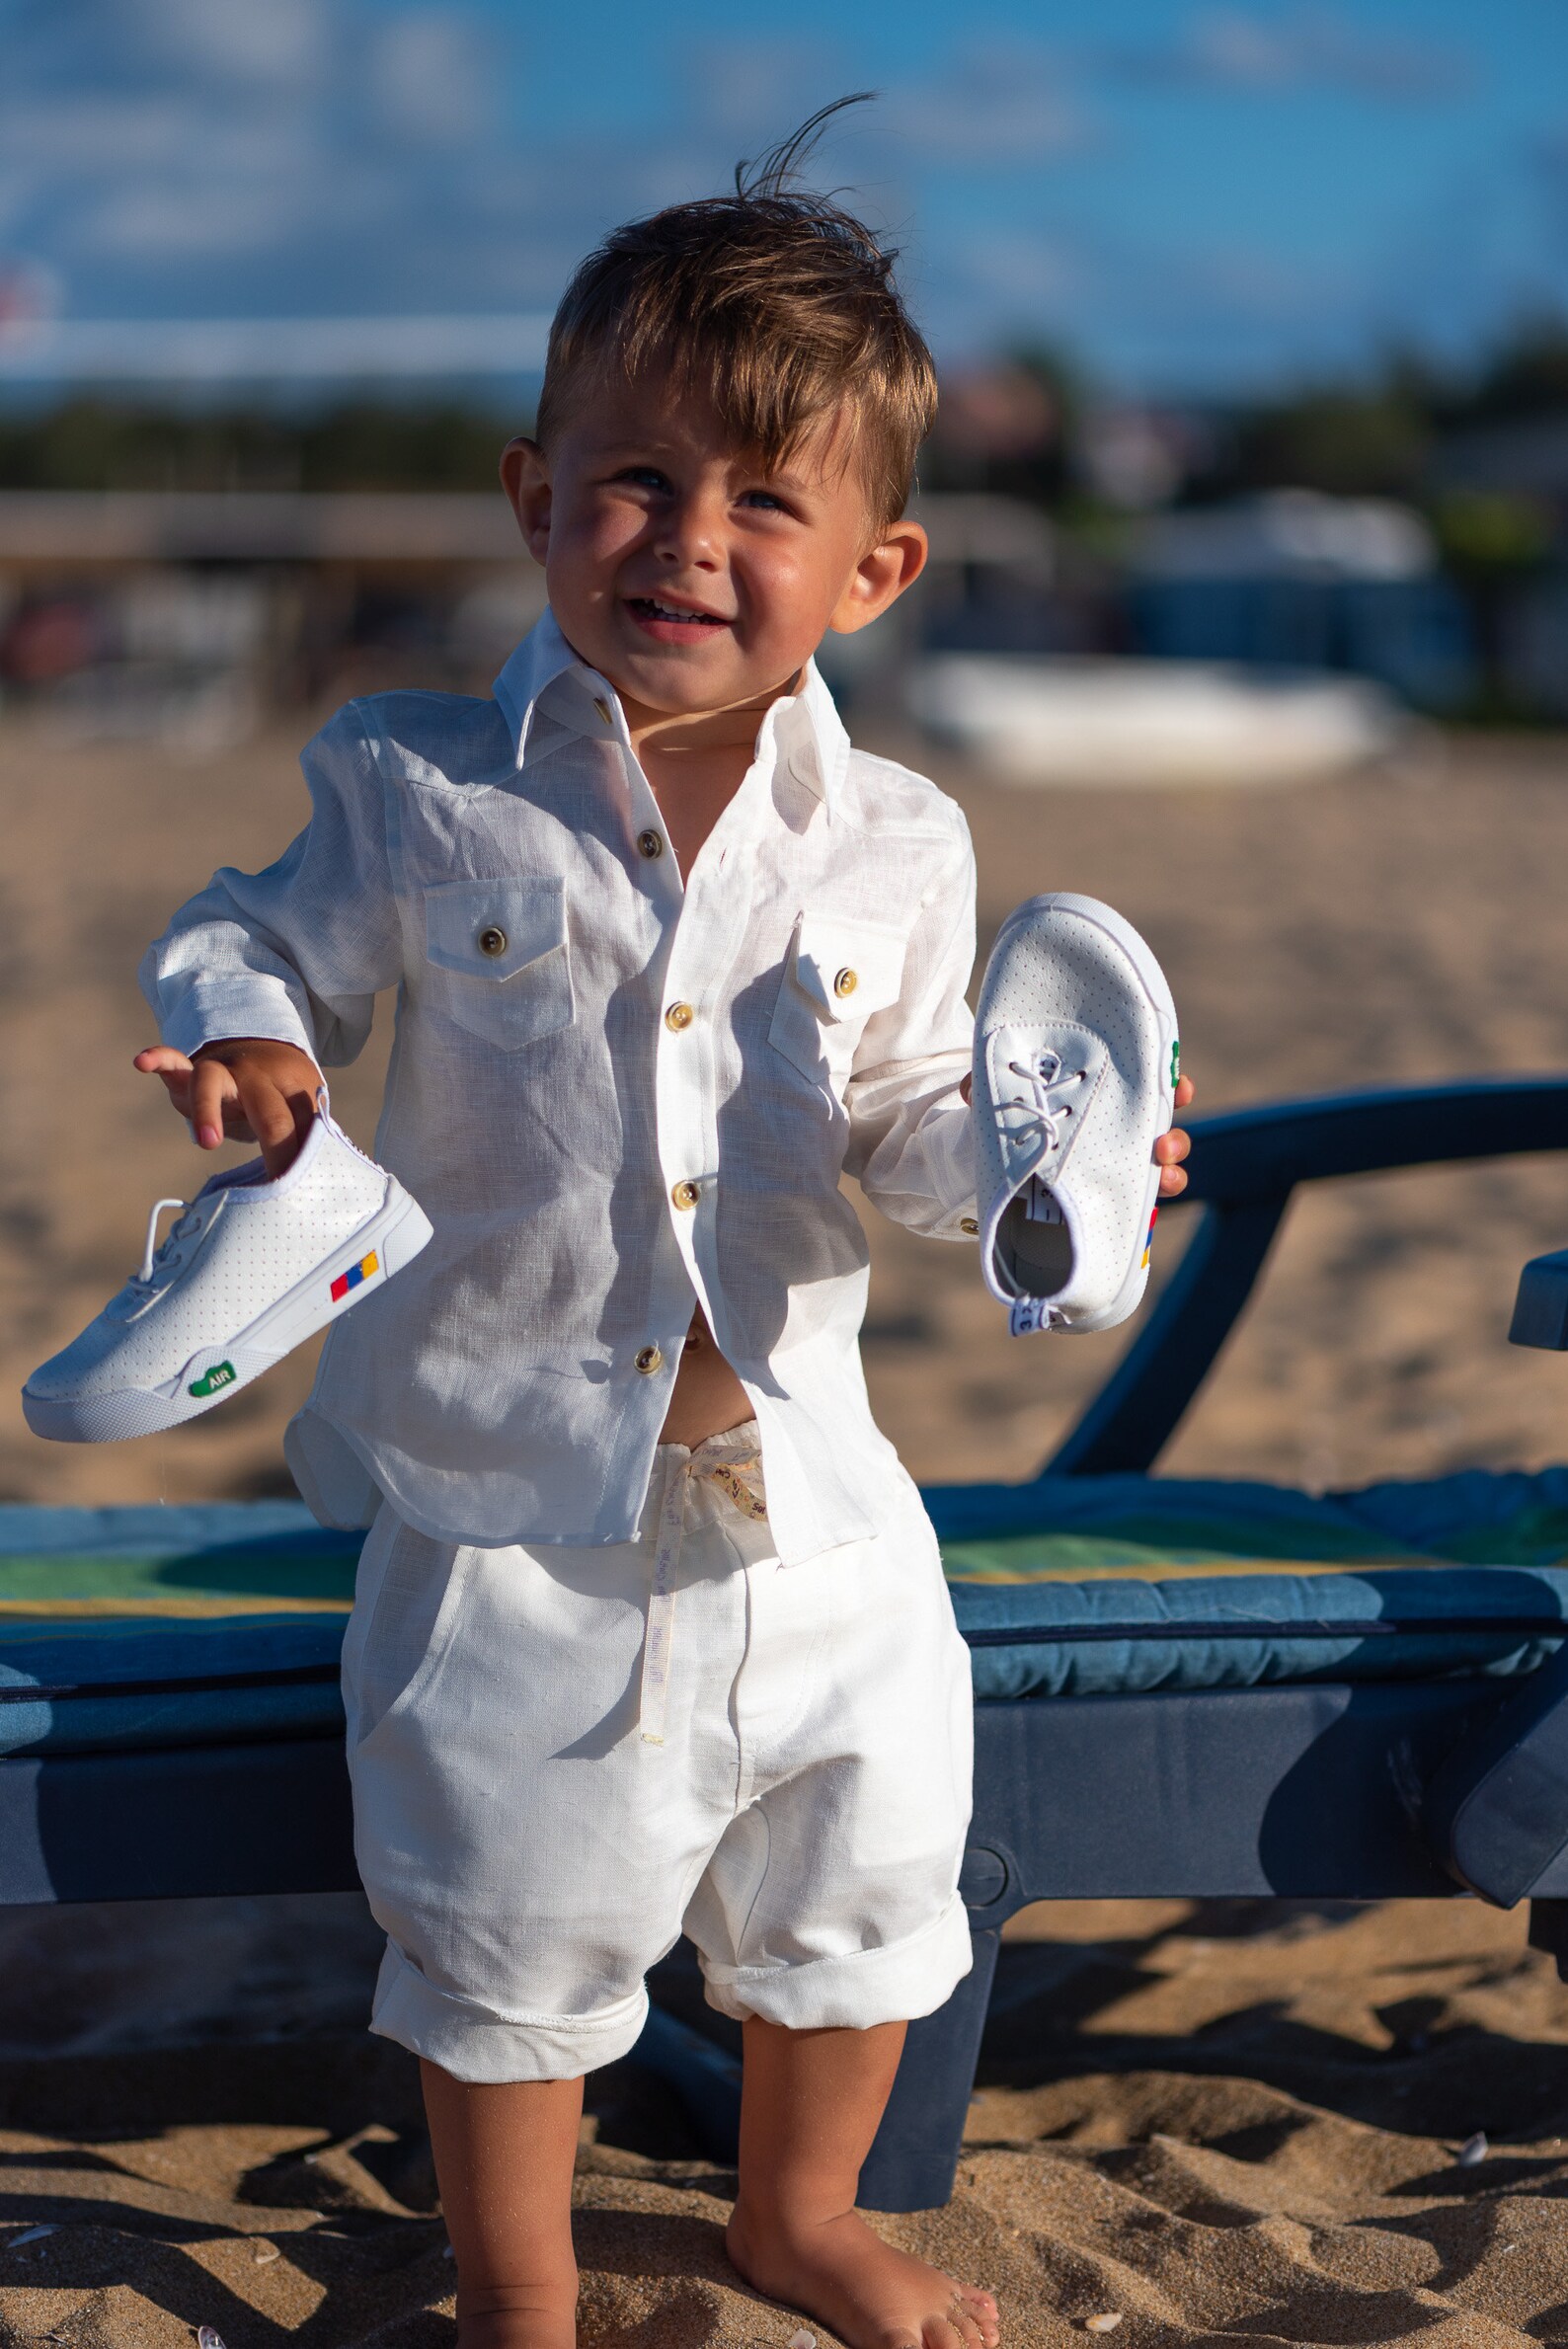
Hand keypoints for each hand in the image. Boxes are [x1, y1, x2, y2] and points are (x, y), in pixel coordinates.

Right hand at [133, 1038, 322, 1179]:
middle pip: (268, 1109)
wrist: (259, 1048)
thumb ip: (305, 1139)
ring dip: (208, 1110)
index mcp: (292, 1087)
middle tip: (278, 1185)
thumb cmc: (280, 1096)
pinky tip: (142, 1062)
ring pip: (212, 1081)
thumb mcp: (300, 1112)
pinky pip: (173, 1061)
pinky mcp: (190, 1070)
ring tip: (207, 1142)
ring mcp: (223, 1071)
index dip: (305, 1159)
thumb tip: (316, 1181)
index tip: (306, 1193)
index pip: (304, 1124)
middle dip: (276, 1147)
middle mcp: (258, 1077)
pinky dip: (159, 1059)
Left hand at [958, 1070, 1195, 1197]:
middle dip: (1173, 1141)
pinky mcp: (1102, 1203)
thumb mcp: (995, 1103)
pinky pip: (1134, 1211)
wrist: (989, 1163)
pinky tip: (1144, 1218)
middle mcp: (1117, 1136)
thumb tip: (971, 1089)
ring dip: (1169, 1177)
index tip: (1179, 1089)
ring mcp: (1113, 1170)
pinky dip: (1144, 1215)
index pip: (1149, 1091)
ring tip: (1159, 1181)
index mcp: (1104, 1104)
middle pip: (1164, 1135)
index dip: (1172, 1089)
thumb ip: (984, 1091)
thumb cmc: (1004, 1122)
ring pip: (1158, 1174)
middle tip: (1161, 1147)